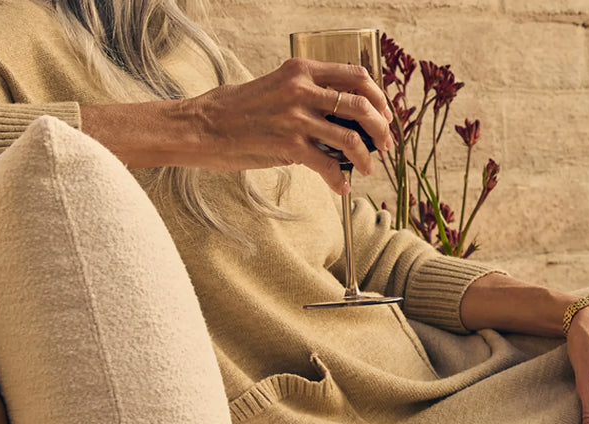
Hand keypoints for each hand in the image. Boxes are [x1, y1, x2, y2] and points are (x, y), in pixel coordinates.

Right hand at [180, 58, 392, 192]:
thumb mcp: (275, 86)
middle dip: (381, 129)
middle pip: (362, 106)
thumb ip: (306, 93)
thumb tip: (338, 113)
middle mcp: (302, 89)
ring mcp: (296, 118)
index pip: (355, 76)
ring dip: (367, 158)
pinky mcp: (290, 146)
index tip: (383, 114)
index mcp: (301, 71)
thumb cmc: (236, 109)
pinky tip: (342, 187)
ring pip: (351, 139)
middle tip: (385, 144)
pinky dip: (341, 180)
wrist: (203, 126)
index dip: (377, 97)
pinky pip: (329, 166)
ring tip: (367, 168)